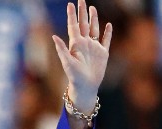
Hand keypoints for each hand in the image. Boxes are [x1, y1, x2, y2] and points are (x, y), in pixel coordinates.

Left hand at [51, 0, 111, 114]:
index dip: (72, 15)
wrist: (85, 86)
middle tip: (81, 0)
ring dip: (94, 19)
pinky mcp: (103, 53)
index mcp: (75, 44)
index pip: (73, 26)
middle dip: (82, 12)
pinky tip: (108, 25)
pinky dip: (108, 32)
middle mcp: (85, 44)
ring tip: (92, 8)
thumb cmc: (74, 76)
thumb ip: (61, 49)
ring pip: (94, 29)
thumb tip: (54, 36)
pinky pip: (106, 40)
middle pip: (84, 24)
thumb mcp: (67, 62)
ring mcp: (94, 47)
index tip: (70, 4)